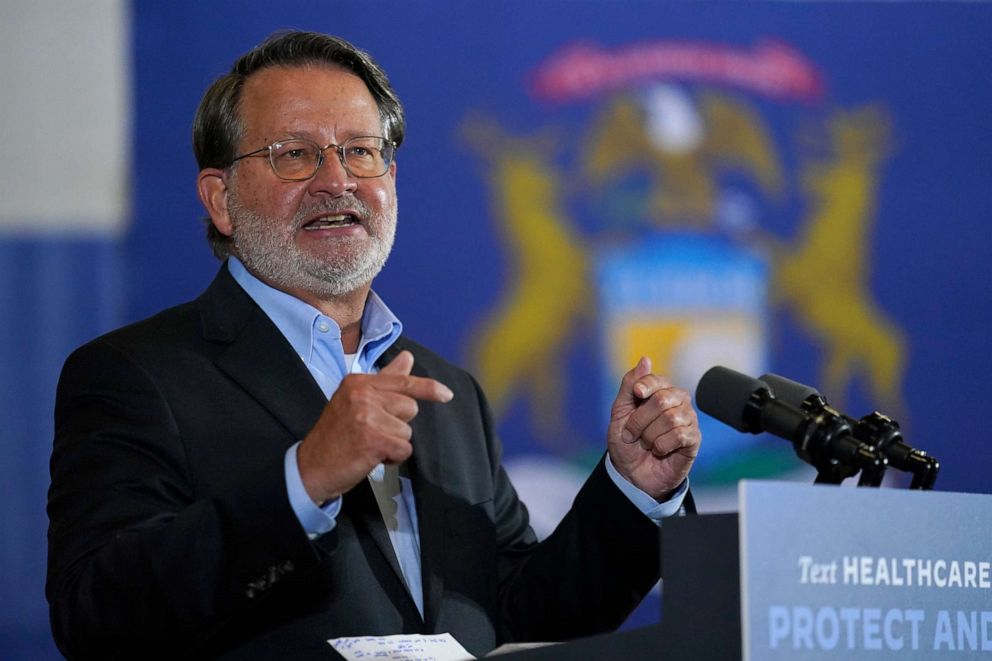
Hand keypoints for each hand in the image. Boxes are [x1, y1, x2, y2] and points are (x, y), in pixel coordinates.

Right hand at [297, 350, 452, 503]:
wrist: (311, 467)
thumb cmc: (336, 434)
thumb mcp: (355, 400)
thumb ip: (385, 379)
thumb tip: (407, 358)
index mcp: (358, 382)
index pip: (403, 382)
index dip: (428, 388)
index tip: (446, 394)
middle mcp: (362, 395)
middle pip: (410, 408)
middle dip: (398, 424)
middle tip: (372, 432)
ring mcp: (367, 417)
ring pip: (407, 431)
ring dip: (393, 443)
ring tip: (369, 444)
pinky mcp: (373, 440)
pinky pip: (403, 449)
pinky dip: (392, 457)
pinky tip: (371, 456)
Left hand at [607, 357, 700, 500]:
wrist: (631, 473)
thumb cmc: (627, 441)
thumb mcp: (620, 412)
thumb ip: (629, 385)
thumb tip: (645, 359)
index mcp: (659, 391)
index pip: (656, 379)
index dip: (645, 386)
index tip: (637, 394)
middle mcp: (677, 401)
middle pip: (662, 399)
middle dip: (640, 420)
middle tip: (632, 434)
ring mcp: (688, 419)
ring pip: (670, 419)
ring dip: (649, 436)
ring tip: (646, 444)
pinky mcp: (694, 439)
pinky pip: (679, 435)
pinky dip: (661, 446)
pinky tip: (659, 450)